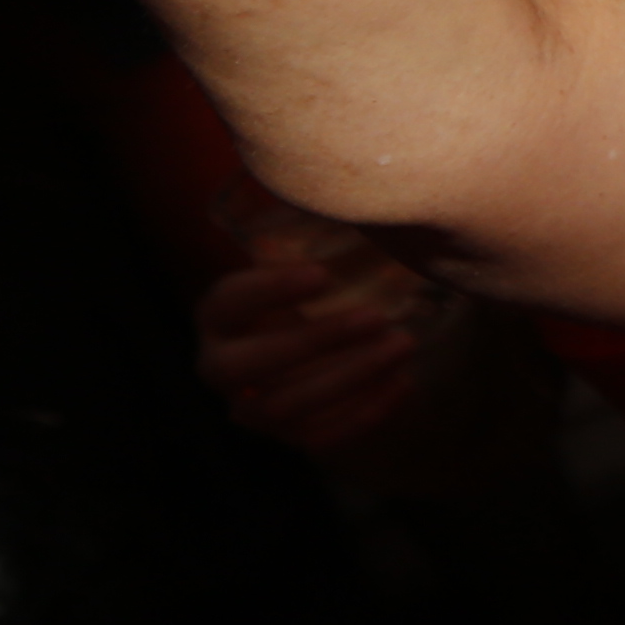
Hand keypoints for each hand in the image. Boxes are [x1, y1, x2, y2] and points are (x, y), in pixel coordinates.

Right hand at [194, 224, 461, 455]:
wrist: (341, 357)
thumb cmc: (329, 291)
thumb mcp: (324, 259)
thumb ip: (328, 230)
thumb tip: (362, 185)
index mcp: (220, 316)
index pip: (224, 304)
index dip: (266, 291)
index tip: (321, 274)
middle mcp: (224, 366)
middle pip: (247, 366)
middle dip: (313, 341)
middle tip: (376, 317)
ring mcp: (252, 409)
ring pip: (283, 407)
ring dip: (348, 377)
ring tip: (404, 345)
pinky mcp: (290, 438)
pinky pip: (318, 439)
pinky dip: (362, 415)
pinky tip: (404, 386)